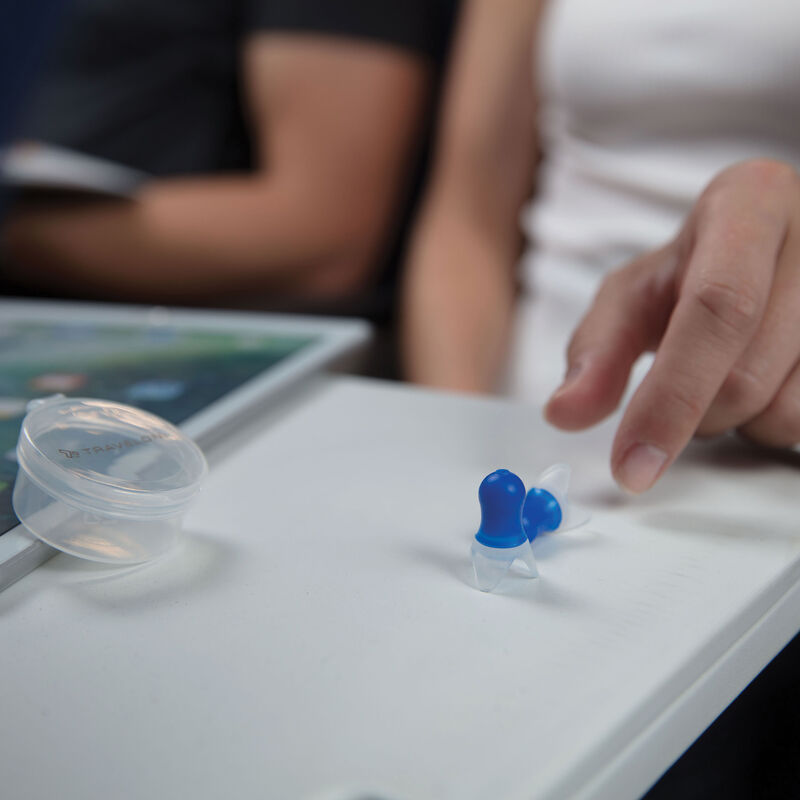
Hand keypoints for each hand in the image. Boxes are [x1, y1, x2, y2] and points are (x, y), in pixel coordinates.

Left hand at [545, 159, 799, 492]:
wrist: (764, 249)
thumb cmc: (693, 270)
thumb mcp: (632, 294)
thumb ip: (595, 351)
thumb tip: (564, 412)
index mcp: (748, 203)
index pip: (717, 309)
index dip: (670, 396)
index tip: (631, 465)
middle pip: (747, 375)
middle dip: (694, 415)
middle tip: (677, 394)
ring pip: (788, 410)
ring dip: (737, 423)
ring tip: (724, 376)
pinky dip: (774, 425)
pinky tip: (763, 386)